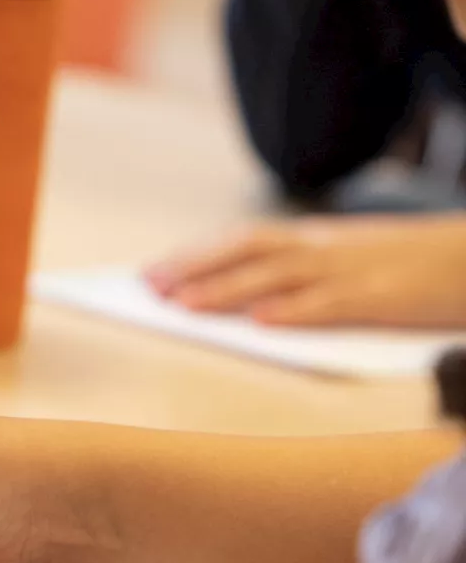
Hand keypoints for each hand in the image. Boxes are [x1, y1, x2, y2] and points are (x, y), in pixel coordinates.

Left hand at [147, 216, 465, 327]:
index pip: (242, 241)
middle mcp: (325, 248)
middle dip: (194, 269)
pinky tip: (262, 323)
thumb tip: (244, 309)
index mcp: (316, 239)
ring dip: (226, 290)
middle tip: (150, 289)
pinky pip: (332, 304)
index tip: (151, 271)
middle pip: (247, 251)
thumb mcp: (350, 262)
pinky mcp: (383, 298)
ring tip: (184, 307)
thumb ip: (300, 280)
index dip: (194, 255)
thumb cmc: (412, 268)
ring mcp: (352, 270)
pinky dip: (294, 312)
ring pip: (277, 276)